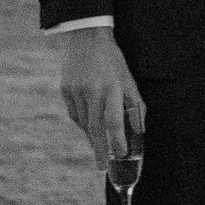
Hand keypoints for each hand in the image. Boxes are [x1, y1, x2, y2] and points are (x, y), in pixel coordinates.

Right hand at [57, 30, 143, 164]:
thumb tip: (139, 130)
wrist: (86, 37)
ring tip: (99, 147)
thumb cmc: (113, 61)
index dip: (117, 140)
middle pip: (96, 127)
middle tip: (101, 167)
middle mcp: (92, 90)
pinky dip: (82, 122)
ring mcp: (76, 90)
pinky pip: (75, 113)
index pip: (114, 120)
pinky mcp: (65, 89)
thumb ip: (135, 105)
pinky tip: (89, 123)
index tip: (120, 154)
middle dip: (100, 149)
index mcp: (111, 87)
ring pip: (84, 122)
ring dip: (92, 136)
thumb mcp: (128, 79)